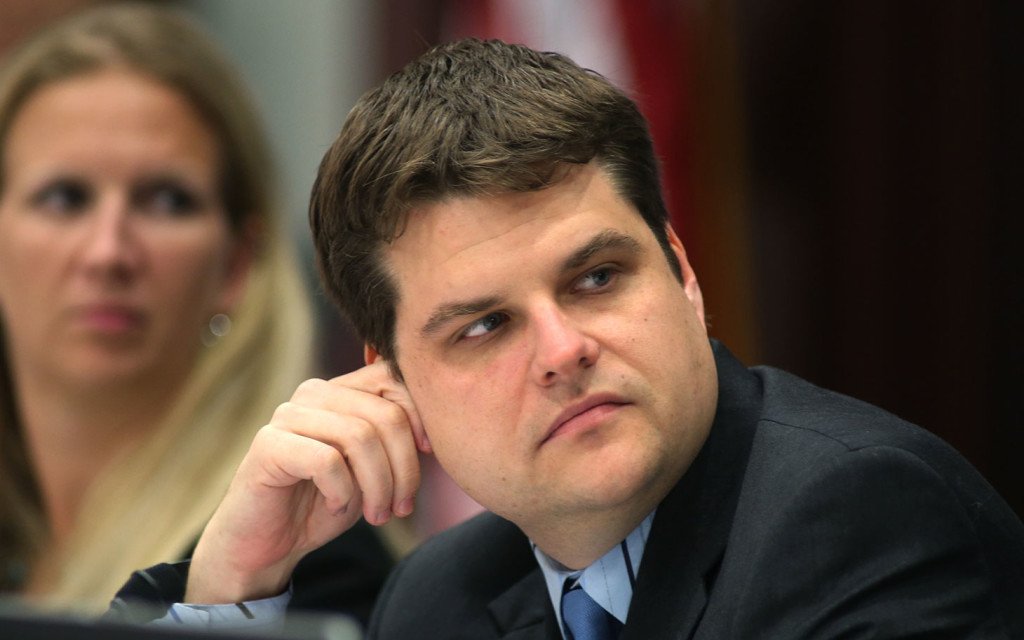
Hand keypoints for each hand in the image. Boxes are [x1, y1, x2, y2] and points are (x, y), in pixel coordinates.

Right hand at [185, 360, 426, 603]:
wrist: (269, 543)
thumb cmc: (325, 502)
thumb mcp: (372, 468)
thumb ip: (396, 440)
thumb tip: (434, 429)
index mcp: (341, 390)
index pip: (393, 379)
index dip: (420, 417)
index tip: (429, 455)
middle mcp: (314, 393)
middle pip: (385, 415)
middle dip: (404, 468)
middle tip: (401, 507)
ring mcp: (288, 415)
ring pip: (360, 437)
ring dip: (378, 485)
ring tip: (377, 514)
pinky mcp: (268, 445)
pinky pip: (327, 461)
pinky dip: (343, 492)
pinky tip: (337, 508)